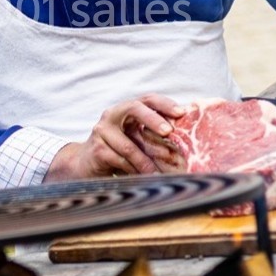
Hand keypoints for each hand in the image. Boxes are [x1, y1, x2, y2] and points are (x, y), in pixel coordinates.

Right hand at [46, 94, 185, 180]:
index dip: (165, 104)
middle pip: (134, 108)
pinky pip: (120, 160)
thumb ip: (153, 135)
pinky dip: (134, 170)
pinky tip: (143, 177)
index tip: (182, 113)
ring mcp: (102, 131)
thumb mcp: (136, 139)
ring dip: (146, 161)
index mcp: (126, 109)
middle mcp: (112, 115)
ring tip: (159, 172)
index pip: (147, 99)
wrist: (87, 165)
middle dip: (153, 119)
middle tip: (168, 132)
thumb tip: (188, 138)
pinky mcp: (97, 149)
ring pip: (129, 145)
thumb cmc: (118, 151)